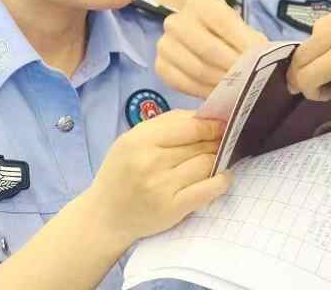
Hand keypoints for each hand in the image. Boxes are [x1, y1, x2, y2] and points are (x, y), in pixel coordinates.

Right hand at [87, 110, 230, 247]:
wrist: (105, 216)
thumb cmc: (122, 172)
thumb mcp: (133, 139)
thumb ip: (166, 124)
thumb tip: (205, 115)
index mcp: (140, 140)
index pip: (190, 127)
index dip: (212, 124)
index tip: (224, 123)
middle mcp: (150, 162)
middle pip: (200, 145)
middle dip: (217, 141)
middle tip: (225, 140)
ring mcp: (162, 187)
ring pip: (207, 164)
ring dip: (219, 160)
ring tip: (221, 158)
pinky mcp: (172, 209)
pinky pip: (208, 190)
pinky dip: (222, 182)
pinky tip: (223, 177)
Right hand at [156, 0, 267, 97]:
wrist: (204, 40)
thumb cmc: (228, 35)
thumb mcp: (242, 30)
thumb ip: (252, 42)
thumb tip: (267, 62)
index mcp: (198, 2)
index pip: (222, 20)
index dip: (242, 41)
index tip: (259, 59)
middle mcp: (176, 21)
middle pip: (207, 48)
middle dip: (233, 67)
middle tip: (250, 81)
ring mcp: (165, 44)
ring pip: (197, 69)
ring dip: (222, 83)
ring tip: (240, 91)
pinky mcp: (161, 66)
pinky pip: (184, 84)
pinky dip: (205, 91)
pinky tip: (222, 95)